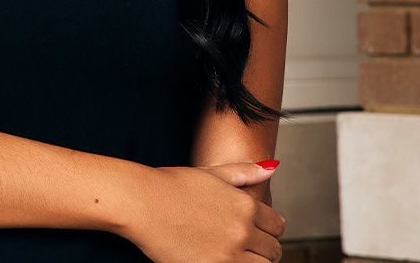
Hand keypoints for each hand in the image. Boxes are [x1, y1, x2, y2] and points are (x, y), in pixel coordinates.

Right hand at [120, 162, 284, 262]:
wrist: (142, 202)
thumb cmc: (172, 184)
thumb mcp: (211, 173)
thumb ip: (245, 171)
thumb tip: (272, 167)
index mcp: (245, 205)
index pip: (277, 225)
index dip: (269, 227)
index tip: (258, 228)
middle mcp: (242, 231)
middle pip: (273, 250)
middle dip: (264, 247)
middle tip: (246, 244)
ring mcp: (229, 255)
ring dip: (254, 261)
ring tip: (234, 253)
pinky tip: (221, 259)